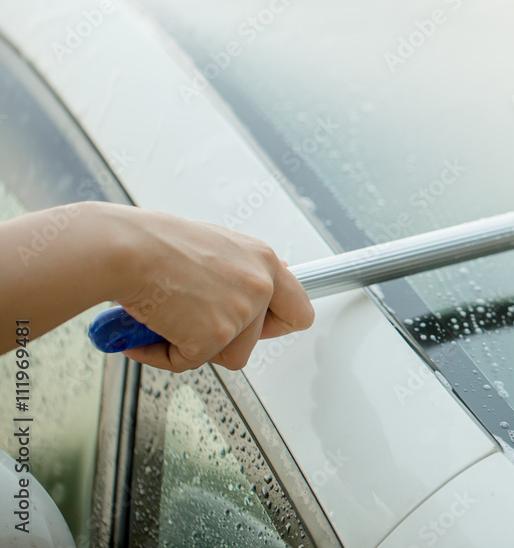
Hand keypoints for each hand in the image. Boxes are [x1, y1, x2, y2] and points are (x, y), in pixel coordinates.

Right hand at [107, 205, 314, 371]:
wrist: (122, 249)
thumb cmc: (154, 243)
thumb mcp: (214, 246)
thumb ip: (241, 270)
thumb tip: (259, 286)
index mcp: (262, 260)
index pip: (299, 308)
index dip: (277, 323)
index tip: (262, 326)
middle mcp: (259, 285)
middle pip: (257, 339)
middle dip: (226, 338)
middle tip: (195, 321)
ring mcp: (240, 313)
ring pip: (226, 354)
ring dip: (194, 345)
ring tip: (167, 317)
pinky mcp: (213, 337)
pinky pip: (189, 362)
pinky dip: (163, 353)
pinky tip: (147, 330)